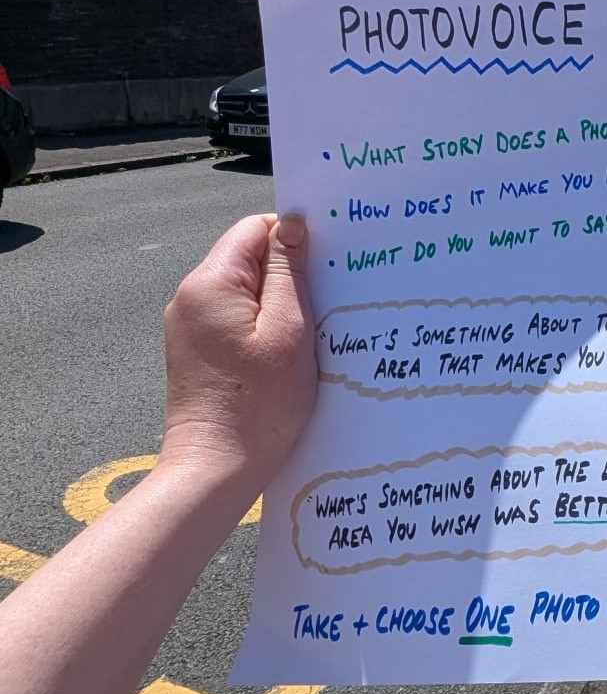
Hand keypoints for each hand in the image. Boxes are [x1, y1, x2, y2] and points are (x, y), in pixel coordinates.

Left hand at [161, 215, 315, 499]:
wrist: (216, 468)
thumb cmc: (259, 405)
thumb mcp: (288, 331)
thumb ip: (289, 273)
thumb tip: (293, 225)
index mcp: (210, 284)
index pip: (255, 229)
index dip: (294, 238)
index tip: (329, 263)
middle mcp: (191, 298)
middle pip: (249, 259)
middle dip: (290, 273)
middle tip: (328, 301)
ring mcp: (190, 326)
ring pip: (245, 291)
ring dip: (280, 304)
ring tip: (310, 334)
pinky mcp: (196, 350)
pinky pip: (236, 319)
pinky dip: (265, 327)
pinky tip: (288, 354)